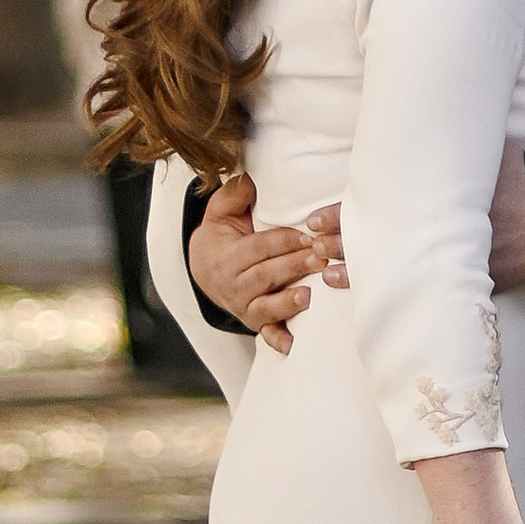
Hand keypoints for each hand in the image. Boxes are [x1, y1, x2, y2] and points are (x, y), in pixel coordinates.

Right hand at [185, 172, 322, 357]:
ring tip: (308, 296)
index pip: (258, 248)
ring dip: (287, 302)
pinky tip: (293, 345)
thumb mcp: (220, 211)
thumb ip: (233, 195)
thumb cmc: (221, 236)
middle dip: (294, 266)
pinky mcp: (254, 321)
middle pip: (266, 274)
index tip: (307, 235)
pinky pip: (265, 333)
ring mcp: (244, 305)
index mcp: (227, 256)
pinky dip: (278, 340)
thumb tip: (249, 178)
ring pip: (266, 305)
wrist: (203, 268)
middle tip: (321, 259)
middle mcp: (233, 284)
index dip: (283, 241)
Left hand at [302, 151, 524, 296]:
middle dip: (338, 244)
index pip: (368, 206)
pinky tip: (369, 298)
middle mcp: (425, 229)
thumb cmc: (515, 175)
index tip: (312, 222)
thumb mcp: (475, 149)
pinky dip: (390, 292)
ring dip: (354, 271)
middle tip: (310, 248)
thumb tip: (422, 112)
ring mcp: (440, 257)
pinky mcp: (459, 278)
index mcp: (421, 196)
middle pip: (371, 239)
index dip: (337, 215)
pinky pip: (416, 289)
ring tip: (326, 275)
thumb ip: (445, 143)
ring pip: (386, 268)